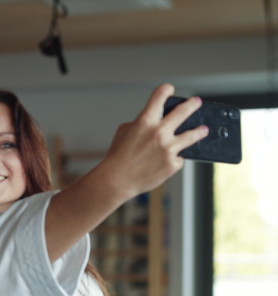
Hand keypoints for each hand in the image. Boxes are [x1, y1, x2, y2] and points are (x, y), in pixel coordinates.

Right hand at [101, 83, 208, 198]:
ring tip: (204, 129)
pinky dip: (173, 158)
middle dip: (192, 105)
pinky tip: (167, 160)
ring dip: (199, 131)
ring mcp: (168, 149)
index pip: (160, 96)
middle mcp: (159, 132)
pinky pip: (179, 157)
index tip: (169, 89)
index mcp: (145, 121)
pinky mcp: (172, 164)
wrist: (117, 179)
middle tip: (197, 102)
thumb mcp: (125, 131)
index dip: (165, 90)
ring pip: (192, 135)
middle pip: (183, 112)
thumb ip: (142, 123)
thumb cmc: (118, 155)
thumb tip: (157, 121)